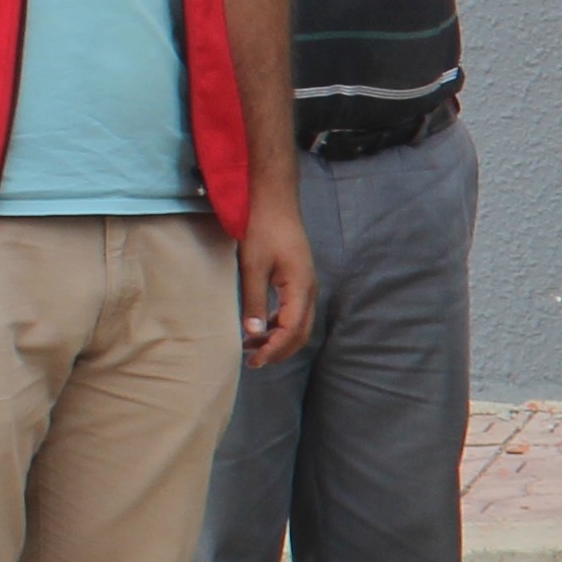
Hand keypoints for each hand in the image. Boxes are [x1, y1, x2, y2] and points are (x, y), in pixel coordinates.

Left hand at [239, 191, 319, 369]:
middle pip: (302, 333)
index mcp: (300, 288)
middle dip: (279, 350)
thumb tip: (254, 333)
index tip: (253, 361)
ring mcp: (307, 284)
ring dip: (280, 339)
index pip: (292, 331)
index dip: (274, 350)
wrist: (274, 200)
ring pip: (300, 324)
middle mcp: (309, 290)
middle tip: (253, 361)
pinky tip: (262, 325)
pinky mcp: (300, 279)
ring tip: (254, 346)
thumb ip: (255, 300)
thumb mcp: (252, 265)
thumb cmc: (262, 228)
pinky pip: (295, 311)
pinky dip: (281, 325)